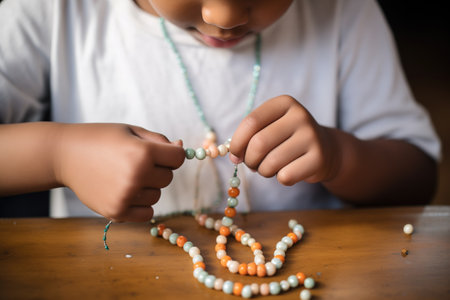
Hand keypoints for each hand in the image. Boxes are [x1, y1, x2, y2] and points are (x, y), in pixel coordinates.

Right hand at [55, 123, 184, 221]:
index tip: (160, 153)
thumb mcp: (132, 131)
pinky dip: (141, 204)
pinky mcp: (116, 212)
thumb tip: (182, 148)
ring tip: (125, 175)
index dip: (172, 154)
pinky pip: (147, 213)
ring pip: (157, 195)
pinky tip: (126, 191)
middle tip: (135, 162)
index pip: (179, 158)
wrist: (64, 155)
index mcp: (143, 153)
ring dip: (148, 187)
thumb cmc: (101, 139)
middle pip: (168, 178)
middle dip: (158, 169)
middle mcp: (136, 176)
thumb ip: (160, 141)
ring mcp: (126, 197)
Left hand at [230, 95, 339, 185]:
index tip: (235, 154)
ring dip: (263, 171)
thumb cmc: (286, 139)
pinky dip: (280, 178)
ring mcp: (311, 137)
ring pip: (271, 163)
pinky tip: (288, 171)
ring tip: (270, 167)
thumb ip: (248, 138)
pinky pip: (285, 176)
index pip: (251, 122)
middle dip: (249, 160)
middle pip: (259, 143)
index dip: (237, 142)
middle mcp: (300, 116)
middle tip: (252, 164)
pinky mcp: (318, 159)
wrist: (324, 149)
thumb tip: (233, 156)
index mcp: (284, 103)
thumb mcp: (269, 128)